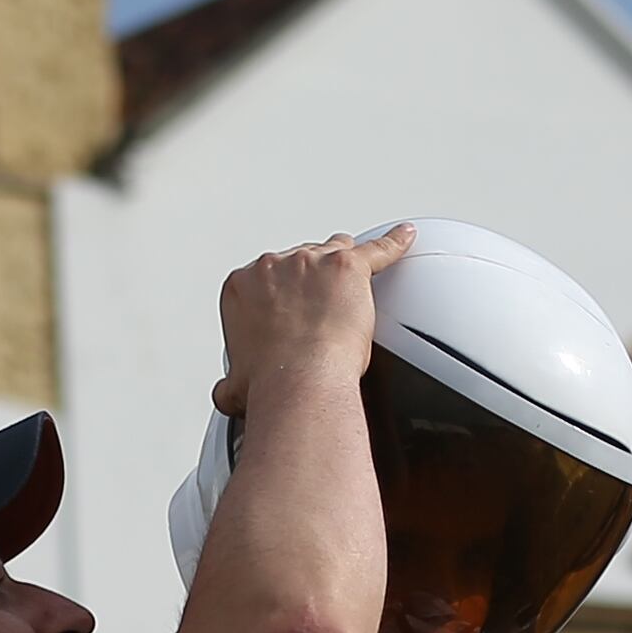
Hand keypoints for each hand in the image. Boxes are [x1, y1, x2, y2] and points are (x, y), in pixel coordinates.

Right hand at [212, 223, 410, 416]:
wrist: (299, 385)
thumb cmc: (272, 385)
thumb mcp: (237, 387)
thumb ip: (232, 383)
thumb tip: (227, 394)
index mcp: (242, 286)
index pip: (267, 278)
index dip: (282, 297)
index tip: (291, 315)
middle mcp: (273, 265)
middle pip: (300, 261)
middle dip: (311, 283)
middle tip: (322, 313)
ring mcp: (311, 262)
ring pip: (334, 252)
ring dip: (341, 270)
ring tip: (354, 289)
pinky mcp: (348, 267)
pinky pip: (378, 250)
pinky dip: (393, 245)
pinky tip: (404, 238)